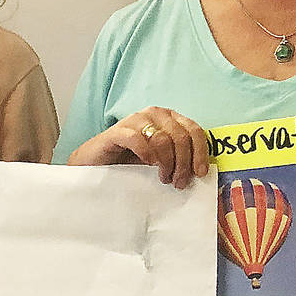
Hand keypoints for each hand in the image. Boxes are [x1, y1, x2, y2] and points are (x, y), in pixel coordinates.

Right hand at [66, 107, 208, 188]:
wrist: (96, 163)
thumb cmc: (130, 161)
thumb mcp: (161, 158)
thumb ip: (179, 156)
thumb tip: (200, 170)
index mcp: (169, 117)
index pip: (194, 130)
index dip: (200, 152)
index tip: (200, 173)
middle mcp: (154, 113)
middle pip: (181, 136)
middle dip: (183, 163)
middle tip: (178, 182)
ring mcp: (135, 119)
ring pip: (163, 139)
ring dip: (167, 163)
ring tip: (163, 178)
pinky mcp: (117, 131)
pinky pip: (138, 139)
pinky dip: (147, 154)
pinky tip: (147, 165)